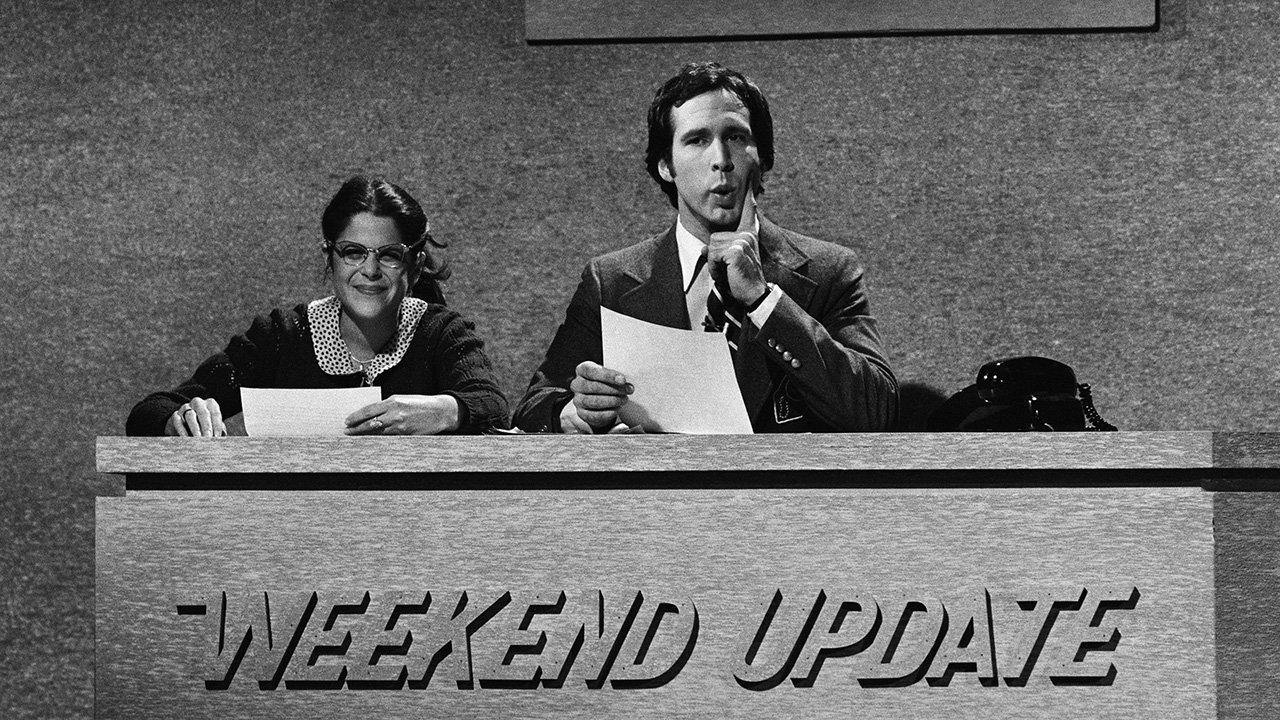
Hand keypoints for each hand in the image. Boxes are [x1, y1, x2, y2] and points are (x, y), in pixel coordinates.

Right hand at [165, 397, 225, 436]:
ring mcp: (185, 408)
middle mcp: (198, 403)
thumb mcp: (213, 425)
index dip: (217, 426)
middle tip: (208, 438)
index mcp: (210, 404)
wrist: (185, 424)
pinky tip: (185, 438)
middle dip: (207, 426)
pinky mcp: (175, 415)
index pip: (215, 413)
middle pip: (203, 413)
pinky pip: (178, 421)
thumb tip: (223, 435)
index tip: (217, 437)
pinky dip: (182, 430)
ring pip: (190, 416)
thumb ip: (218, 428)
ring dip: (195, 428)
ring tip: (198, 438)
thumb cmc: (204, 425)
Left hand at [345, 394, 460, 434]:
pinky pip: (389, 439)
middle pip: (370, 423)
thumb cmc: (421, 404)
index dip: (356, 417)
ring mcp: (401, 426)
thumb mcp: (403, 399)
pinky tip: (372, 441)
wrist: (440, 412)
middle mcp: (395, 414)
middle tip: (348, 432)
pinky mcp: (406, 435)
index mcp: (393, 402)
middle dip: (356, 428)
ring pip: (377, 433)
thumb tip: (372, 414)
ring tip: (356, 437)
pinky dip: (379, 439)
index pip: (369, 410)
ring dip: (365, 435)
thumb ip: (388, 406)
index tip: (347, 421)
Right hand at [563, 361, 632, 432]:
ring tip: (624, 400)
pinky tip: (615, 411)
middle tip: (628, 390)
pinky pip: (594, 415)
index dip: (608, 375)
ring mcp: (578, 400)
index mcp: (582, 370)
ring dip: (612, 401)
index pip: (592, 371)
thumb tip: (627, 384)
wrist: (598, 398)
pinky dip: (607, 413)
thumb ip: (616, 378)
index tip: (622, 380)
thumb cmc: (604, 382)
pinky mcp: (582, 413)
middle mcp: (577, 384)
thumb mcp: (608, 375)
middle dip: (614, 389)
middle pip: (594, 387)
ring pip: (594, 401)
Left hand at [707, 189, 767, 304]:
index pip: (748, 214)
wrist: (755, 295)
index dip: (749, 202)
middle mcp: (747, 235)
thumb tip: (705, 248)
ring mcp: (742, 241)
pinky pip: (713, 256)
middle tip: (728, 271)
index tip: (752, 191)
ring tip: (728, 274)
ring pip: (712, 247)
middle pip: (715, 237)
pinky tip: (727, 276)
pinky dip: (715, 269)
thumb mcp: (730, 263)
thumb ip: (720, 251)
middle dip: (715, 258)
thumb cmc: (742, 281)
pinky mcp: (736, 251)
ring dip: (715, 265)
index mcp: (749, 235)